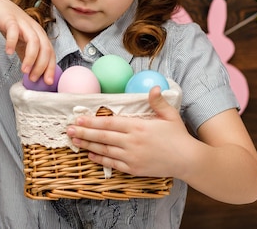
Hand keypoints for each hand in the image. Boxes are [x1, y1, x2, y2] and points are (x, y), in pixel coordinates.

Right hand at [0, 0, 56, 83]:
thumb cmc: (11, 26)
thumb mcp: (22, 43)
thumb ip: (28, 56)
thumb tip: (32, 74)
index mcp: (40, 35)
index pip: (50, 52)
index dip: (50, 67)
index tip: (48, 82)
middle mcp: (35, 29)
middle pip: (45, 48)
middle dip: (41, 65)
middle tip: (34, 79)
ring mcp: (24, 23)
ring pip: (33, 41)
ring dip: (31, 58)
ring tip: (24, 70)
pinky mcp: (10, 20)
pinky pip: (14, 31)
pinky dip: (12, 42)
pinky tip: (8, 52)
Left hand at [66, 87, 191, 177]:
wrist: (187, 160)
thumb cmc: (178, 136)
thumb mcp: (170, 115)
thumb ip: (158, 101)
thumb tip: (153, 87)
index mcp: (138, 126)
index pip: (109, 122)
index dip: (92, 121)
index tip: (79, 118)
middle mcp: (132, 142)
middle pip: (102, 136)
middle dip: (84, 133)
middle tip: (68, 130)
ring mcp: (131, 157)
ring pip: (104, 150)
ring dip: (88, 145)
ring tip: (74, 141)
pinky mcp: (133, 169)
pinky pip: (112, 164)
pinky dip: (100, 159)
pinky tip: (90, 155)